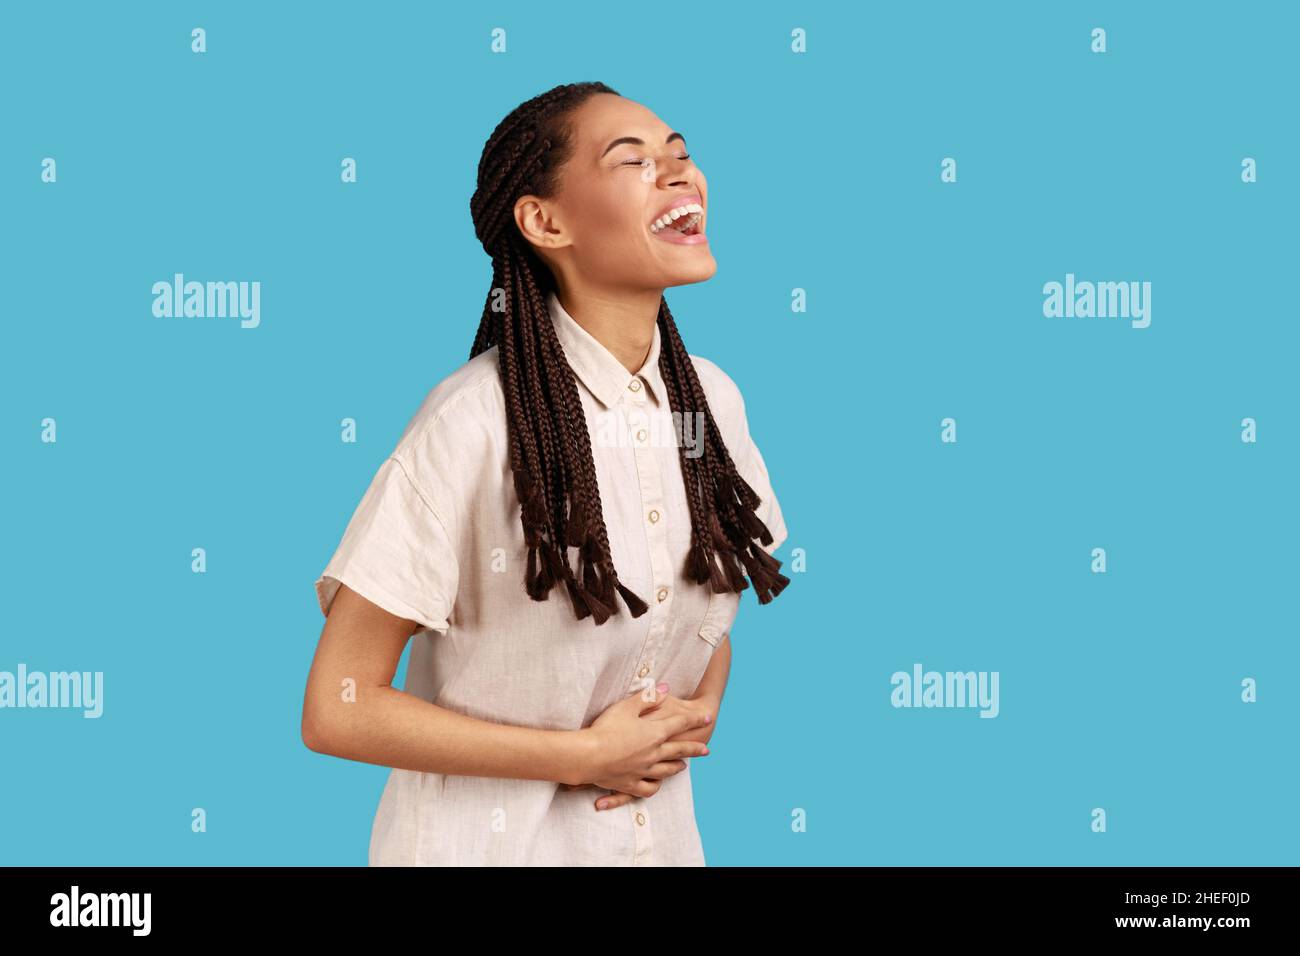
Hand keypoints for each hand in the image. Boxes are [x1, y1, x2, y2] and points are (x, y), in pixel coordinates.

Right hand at [562, 682, 712, 811]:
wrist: (587, 756)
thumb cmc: (605, 728)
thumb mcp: (626, 707)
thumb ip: (647, 698)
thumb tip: (665, 688)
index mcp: (654, 733)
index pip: (681, 724)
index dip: (695, 720)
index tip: (708, 718)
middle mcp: (654, 753)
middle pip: (679, 750)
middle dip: (694, 749)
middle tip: (706, 750)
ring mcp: (644, 770)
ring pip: (667, 770)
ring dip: (678, 767)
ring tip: (684, 766)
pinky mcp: (631, 784)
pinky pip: (649, 788)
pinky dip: (655, 785)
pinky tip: (657, 784)